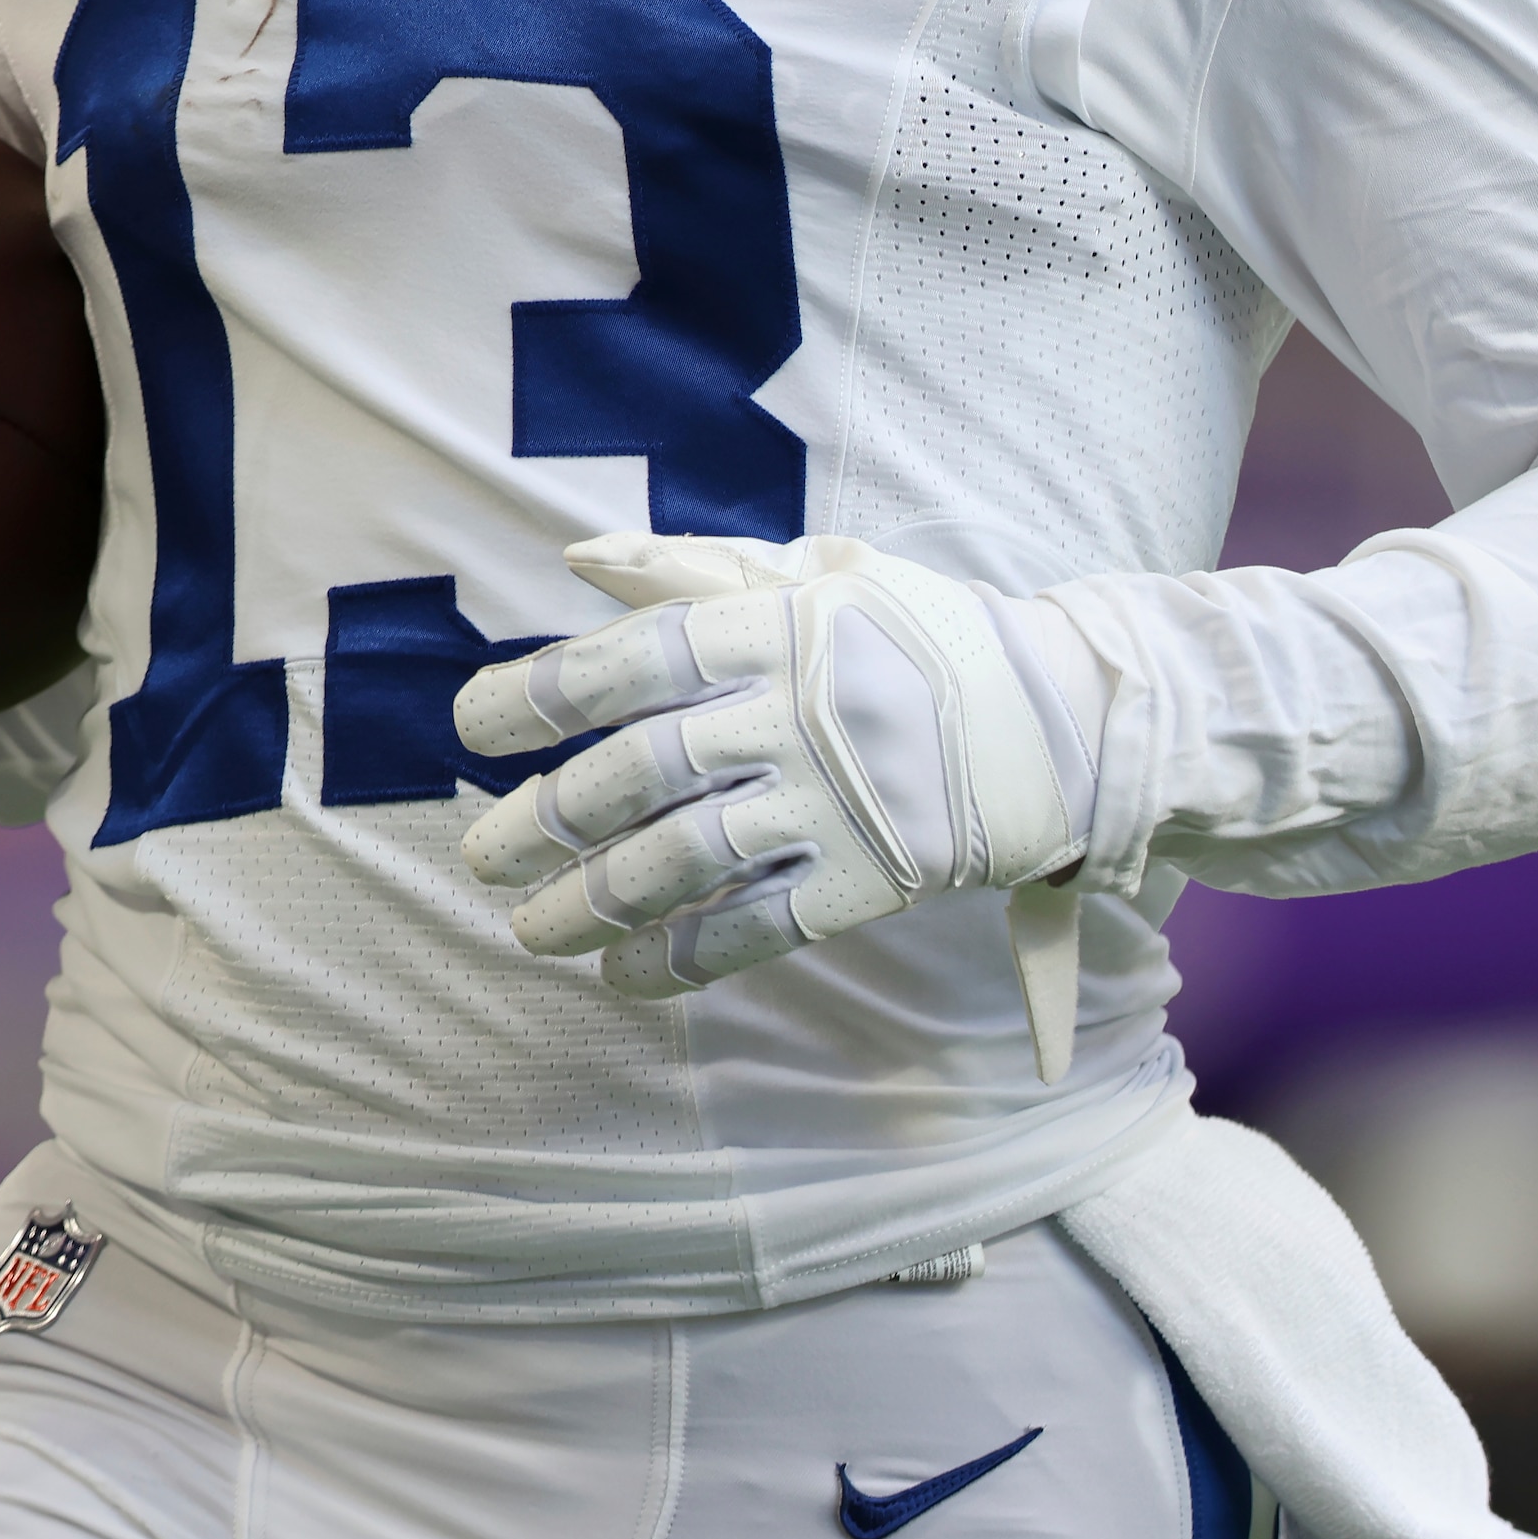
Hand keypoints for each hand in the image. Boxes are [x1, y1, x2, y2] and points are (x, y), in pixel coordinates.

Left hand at [453, 536, 1108, 1066]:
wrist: (1066, 718)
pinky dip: (682, 958)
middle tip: (481, 854)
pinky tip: (624, 976)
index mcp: (774, 629)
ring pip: (682, 861)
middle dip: (543, 821)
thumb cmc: (924, 637)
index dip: (540, 694)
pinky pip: (755, 929)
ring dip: (592, 904)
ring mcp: (830, 803)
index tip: (470, 728)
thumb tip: (581, 562)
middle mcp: (791, 715)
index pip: (632, 660)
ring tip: (529, 933)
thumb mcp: (821, 576)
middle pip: (638, 773)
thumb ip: (697, 571)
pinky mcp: (868, 879)